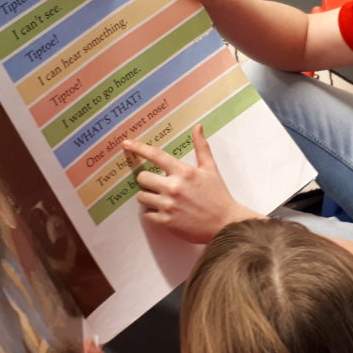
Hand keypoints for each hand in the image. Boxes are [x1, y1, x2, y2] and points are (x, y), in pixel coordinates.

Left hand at [122, 125, 257, 243]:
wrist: (225, 225)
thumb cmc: (218, 196)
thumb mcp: (211, 169)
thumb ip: (201, 147)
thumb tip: (198, 128)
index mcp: (183, 172)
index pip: (155, 155)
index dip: (138, 148)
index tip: (126, 144)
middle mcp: (173, 187)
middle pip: (142, 178)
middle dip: (148, 180)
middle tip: (158, 185)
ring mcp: (168, 205)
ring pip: (142, 196)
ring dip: (149, 197)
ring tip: (164, 200)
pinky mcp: (166, 222)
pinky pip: (147, 214)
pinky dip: (153, 213)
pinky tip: (166, 212)